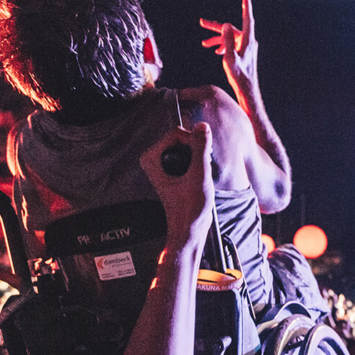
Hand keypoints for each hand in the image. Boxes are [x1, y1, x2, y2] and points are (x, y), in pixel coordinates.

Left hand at [139, 124, 214, 248]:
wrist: (189, 228)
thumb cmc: (190, 209)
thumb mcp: (199, 176)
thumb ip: (200, 149)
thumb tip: (202, 126)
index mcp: (151, 158)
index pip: (177, 133)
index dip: (193, 144)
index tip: (198, 162)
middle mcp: (154, 159)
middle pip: (183, 138)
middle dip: (196, 152)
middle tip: (198, 173)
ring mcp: (163, 163)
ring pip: (189, 146)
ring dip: (199, 159)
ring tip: (198, 179)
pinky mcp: (172, 168)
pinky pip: (190, 154)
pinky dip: (198, 164)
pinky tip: (198, 180)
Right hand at [200, 0, 260, 112]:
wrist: (247, 90)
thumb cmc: (239, 76)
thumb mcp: (230, 59)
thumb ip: (227, 41)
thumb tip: (226, 25)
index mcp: (247, 41)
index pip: (247, 20)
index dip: (246, 7)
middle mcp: (249, 42)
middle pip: (231, 29)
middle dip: (216, 27)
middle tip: (202, 22)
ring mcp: (247, 47)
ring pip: (230, 37)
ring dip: (217, 39)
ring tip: (204, 43)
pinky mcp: (244, 52)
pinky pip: (233, 44)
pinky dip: (223, 45)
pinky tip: (215, 51)